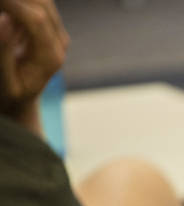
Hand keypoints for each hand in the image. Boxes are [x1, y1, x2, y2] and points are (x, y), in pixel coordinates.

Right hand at [0, 0, 67, 130]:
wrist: (22, 100)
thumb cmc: (11, 93)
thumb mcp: (6, 79)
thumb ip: (4, 51)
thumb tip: (2, 21)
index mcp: (50, 57)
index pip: (35, 18)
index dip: (13, 3)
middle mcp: (59, 44)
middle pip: (41, 5)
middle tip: (0, 6)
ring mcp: (58, 36)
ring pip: (41, 2)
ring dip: (18, 1)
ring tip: (4, 9)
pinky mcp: (51, 30)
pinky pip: (37, 6)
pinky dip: (20, 4)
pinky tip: (8, 11)